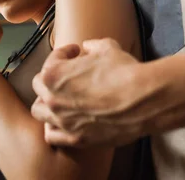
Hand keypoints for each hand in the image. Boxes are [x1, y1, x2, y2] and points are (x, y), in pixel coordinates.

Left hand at [31, 38, 146, 147]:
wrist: (144, 100)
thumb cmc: (124, 72)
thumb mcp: (107, 48)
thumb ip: (93, 45)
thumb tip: (88, 46)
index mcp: (55, 75)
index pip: (51, 60)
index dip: (64, 53)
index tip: (75, 52)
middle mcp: (53, 100)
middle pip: (40, 86)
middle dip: (52, 77)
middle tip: (68, 74)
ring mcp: (63, 121)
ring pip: (40, 112)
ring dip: (47, 102)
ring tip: (60, 97)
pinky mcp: (77, 138)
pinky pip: (53, 135)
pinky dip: (54, 127)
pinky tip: (64, 120)